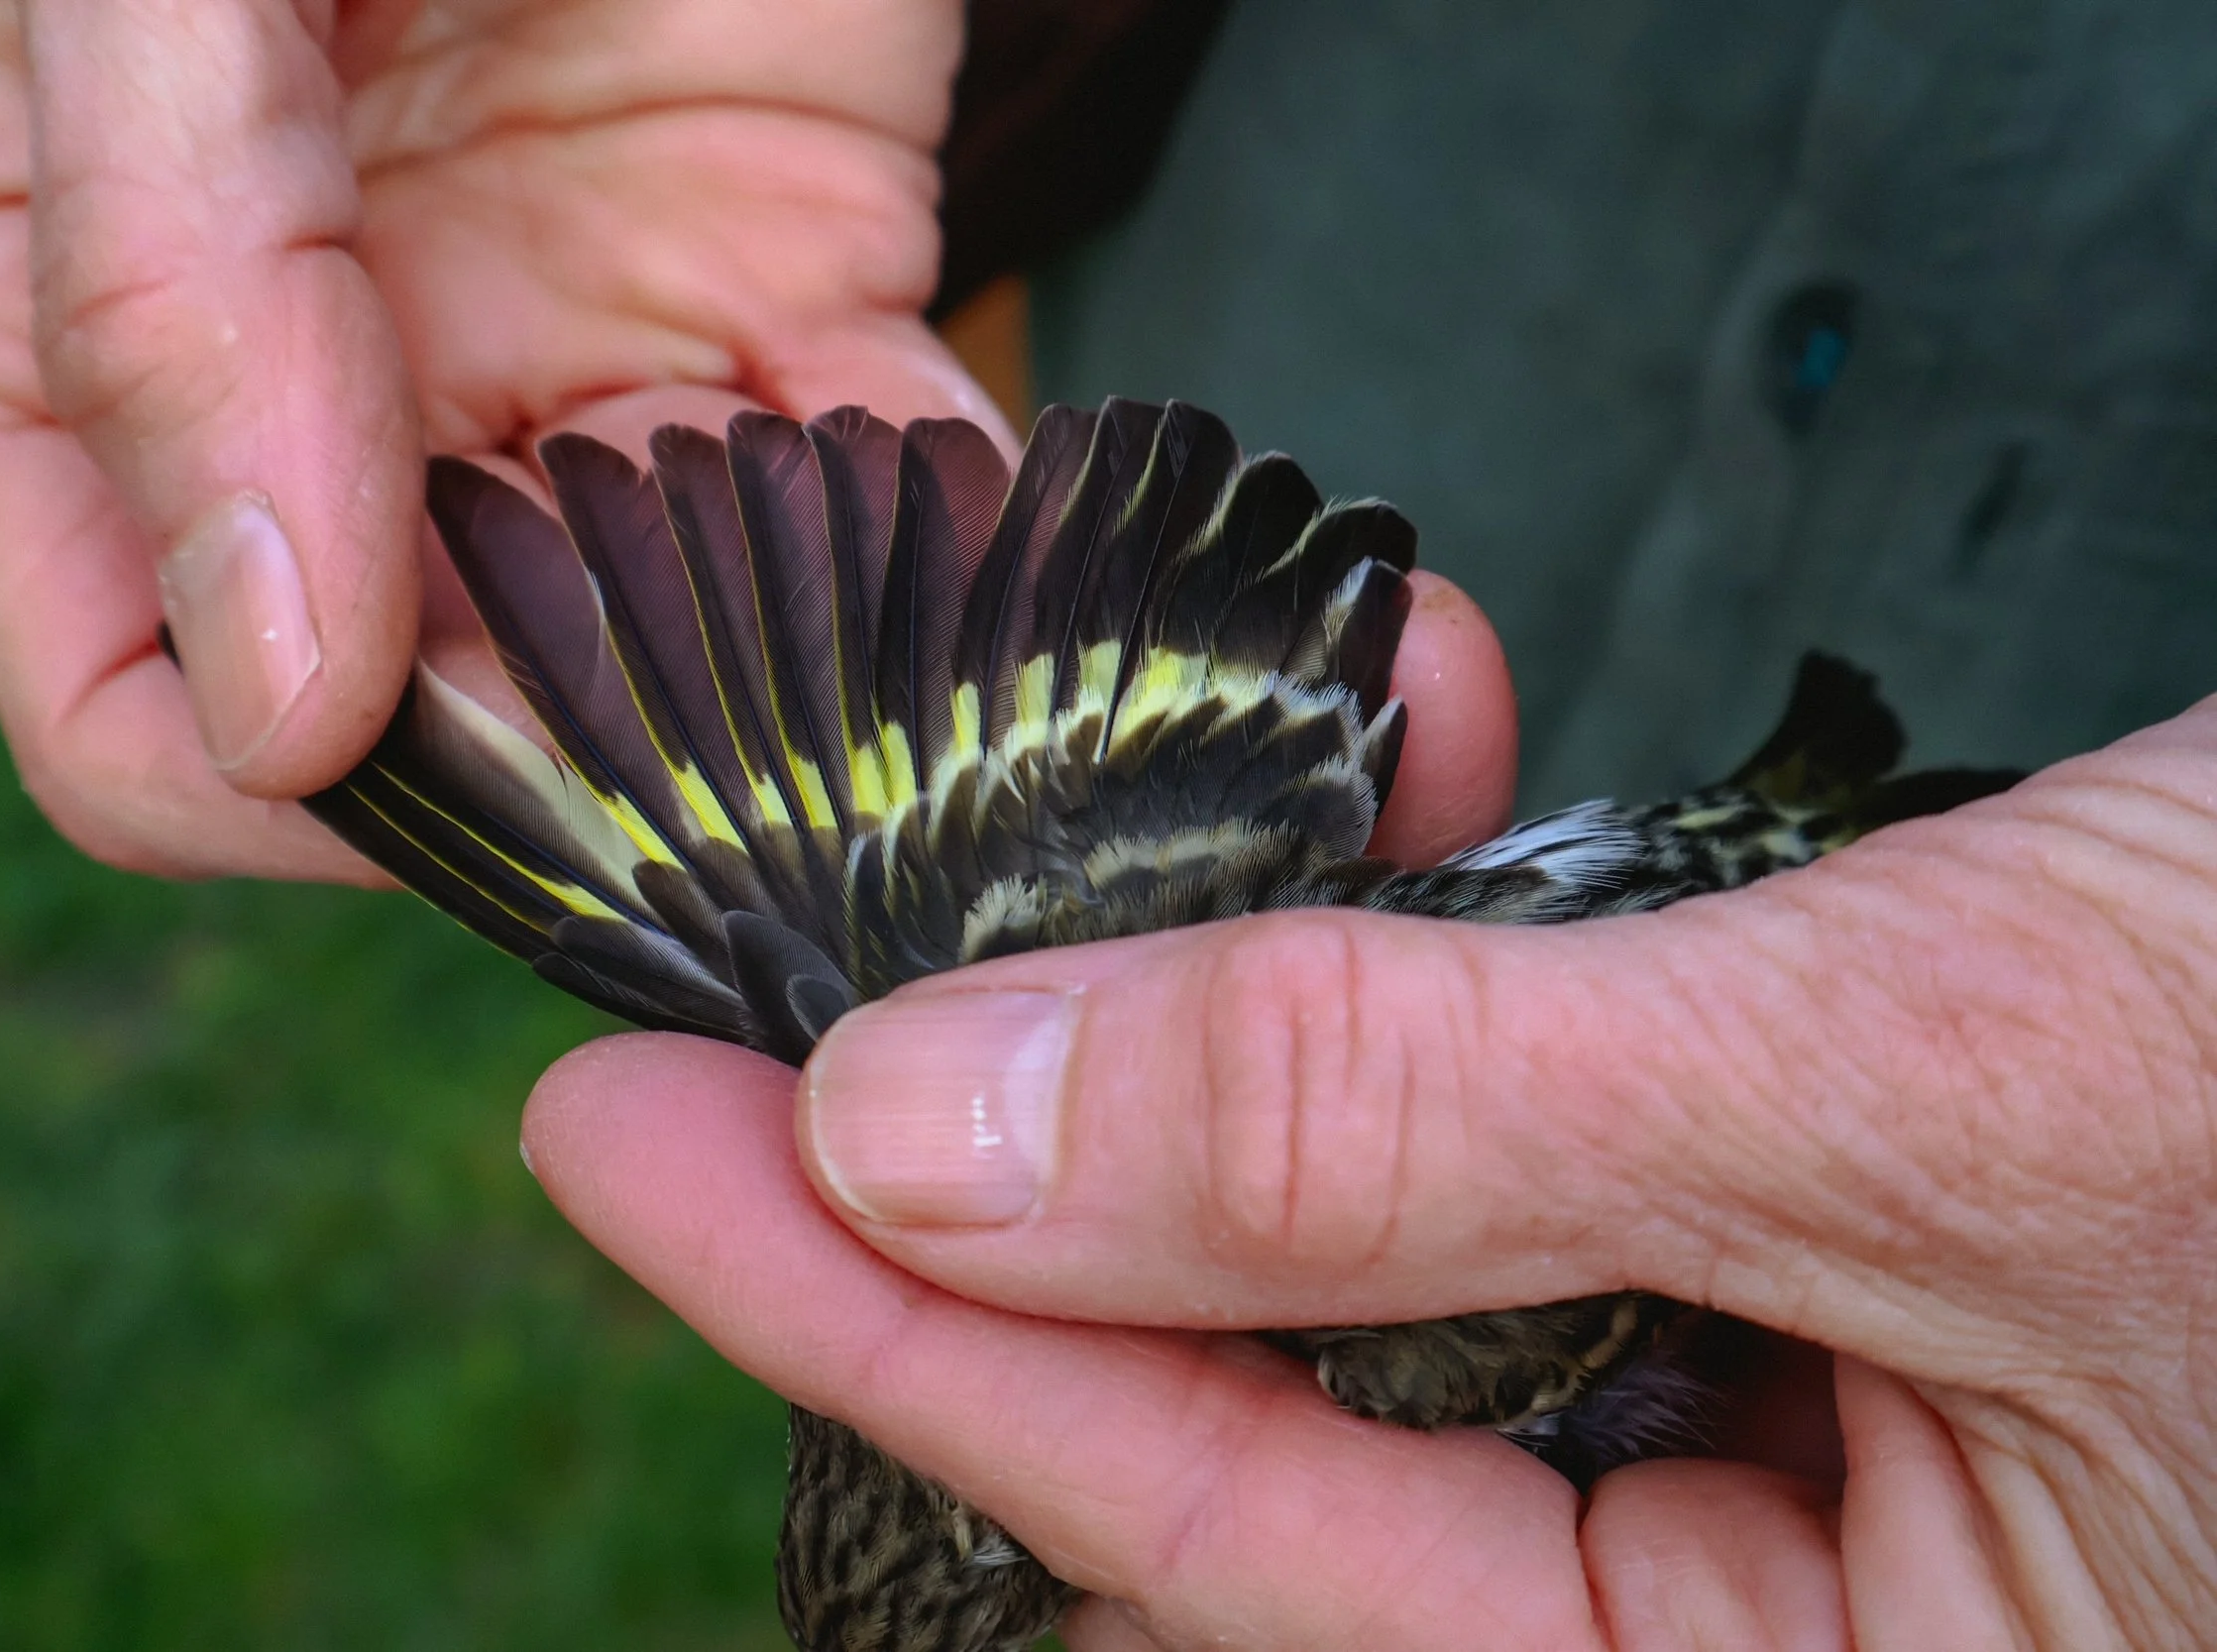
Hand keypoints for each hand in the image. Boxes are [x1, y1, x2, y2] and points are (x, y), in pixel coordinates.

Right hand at [0, 0, 1000, 877]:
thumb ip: (166, 284)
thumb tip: (278, 696)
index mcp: (81, 334)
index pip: (140, 716)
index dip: (290, 781)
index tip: (462, 743)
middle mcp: (326, 395)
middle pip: (429, 731)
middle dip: (571, 779)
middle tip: (734, 784)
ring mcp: (551, 368)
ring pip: (664, 665)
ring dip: (778, 722)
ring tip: (893, 740)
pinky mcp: (770, 306)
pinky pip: (853, 513)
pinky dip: (935, 584)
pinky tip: (1000, 623)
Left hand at [528, 682, 2216, 1647]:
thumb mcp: (1937, 1100)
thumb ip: (1415, 1144)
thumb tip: (945, 1133)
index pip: (1218, 1547)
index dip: (880, 1321)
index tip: (628, 1135)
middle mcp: (1791, 1619)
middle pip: (1272, 1417)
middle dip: (1029, 1191)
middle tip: (758, 1017)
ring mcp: (1804, 1430)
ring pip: (1388, 1265)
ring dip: (1236, 1047)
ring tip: (1047, 874)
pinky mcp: (1828, 1242)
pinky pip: (1542, 1144)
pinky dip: (1441, 976)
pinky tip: (1400, 811)